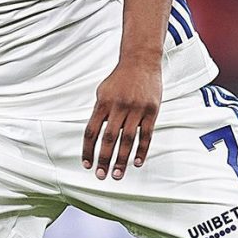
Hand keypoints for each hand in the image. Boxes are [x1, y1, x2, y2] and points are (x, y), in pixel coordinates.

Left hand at [84, 60, 161, 179]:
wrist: (141, 61)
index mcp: (103, 103)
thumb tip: (93, 137)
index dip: (88, 150)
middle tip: (101, 176)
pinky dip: (141, 150)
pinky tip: (136, 163)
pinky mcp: (151, 111)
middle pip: (108, 138)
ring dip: (122, 160)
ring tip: (117, 175)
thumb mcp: (103, 92)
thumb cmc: (120, 79)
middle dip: (104, 160)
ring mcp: (136, 109)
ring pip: (127, 140)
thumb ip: (99, 113)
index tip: (87, 165)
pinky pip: (146, 134)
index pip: (91, 132)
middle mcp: (118, 107)